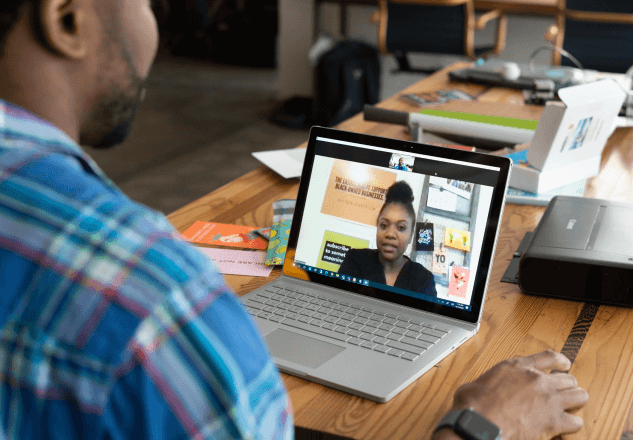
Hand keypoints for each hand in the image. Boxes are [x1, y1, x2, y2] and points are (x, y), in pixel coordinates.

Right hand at [433, 350, 588, 439]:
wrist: (479, 424)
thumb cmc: (474, 405)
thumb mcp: (481, 381)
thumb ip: (494, 381)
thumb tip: (489, 388)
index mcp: (518, 367)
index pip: (548, 357)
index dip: (561, 360)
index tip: (565, 364)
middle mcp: (537, 380)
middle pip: (569, 378)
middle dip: (567, 386)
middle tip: (563, 392)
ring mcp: (548, 400)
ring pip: (580, 396)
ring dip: (575, 401)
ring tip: (570, 407)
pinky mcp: (553, 422)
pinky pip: (576, 422)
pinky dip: (572, 425)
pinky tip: (565, 427)